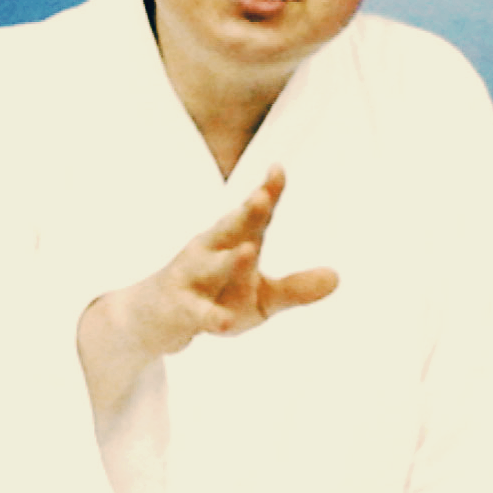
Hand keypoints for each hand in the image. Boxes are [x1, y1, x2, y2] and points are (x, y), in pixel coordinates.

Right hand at [140, 166, 338, 352]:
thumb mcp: (260, 298)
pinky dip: (211, 317)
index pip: (254, 215)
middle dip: (245, 213)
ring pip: (211, 266)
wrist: (154, 320)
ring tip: (248, 250)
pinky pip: (197, 313)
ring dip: (228, 260)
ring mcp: (192, 278)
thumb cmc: (214, 298)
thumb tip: (338, 277)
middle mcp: (210, 251)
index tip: (278, 170)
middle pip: (229, 229)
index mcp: (232, 241)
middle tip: (262, 197)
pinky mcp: (180, 309)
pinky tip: (226, 322)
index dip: (267, 193)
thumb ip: (296, 288)